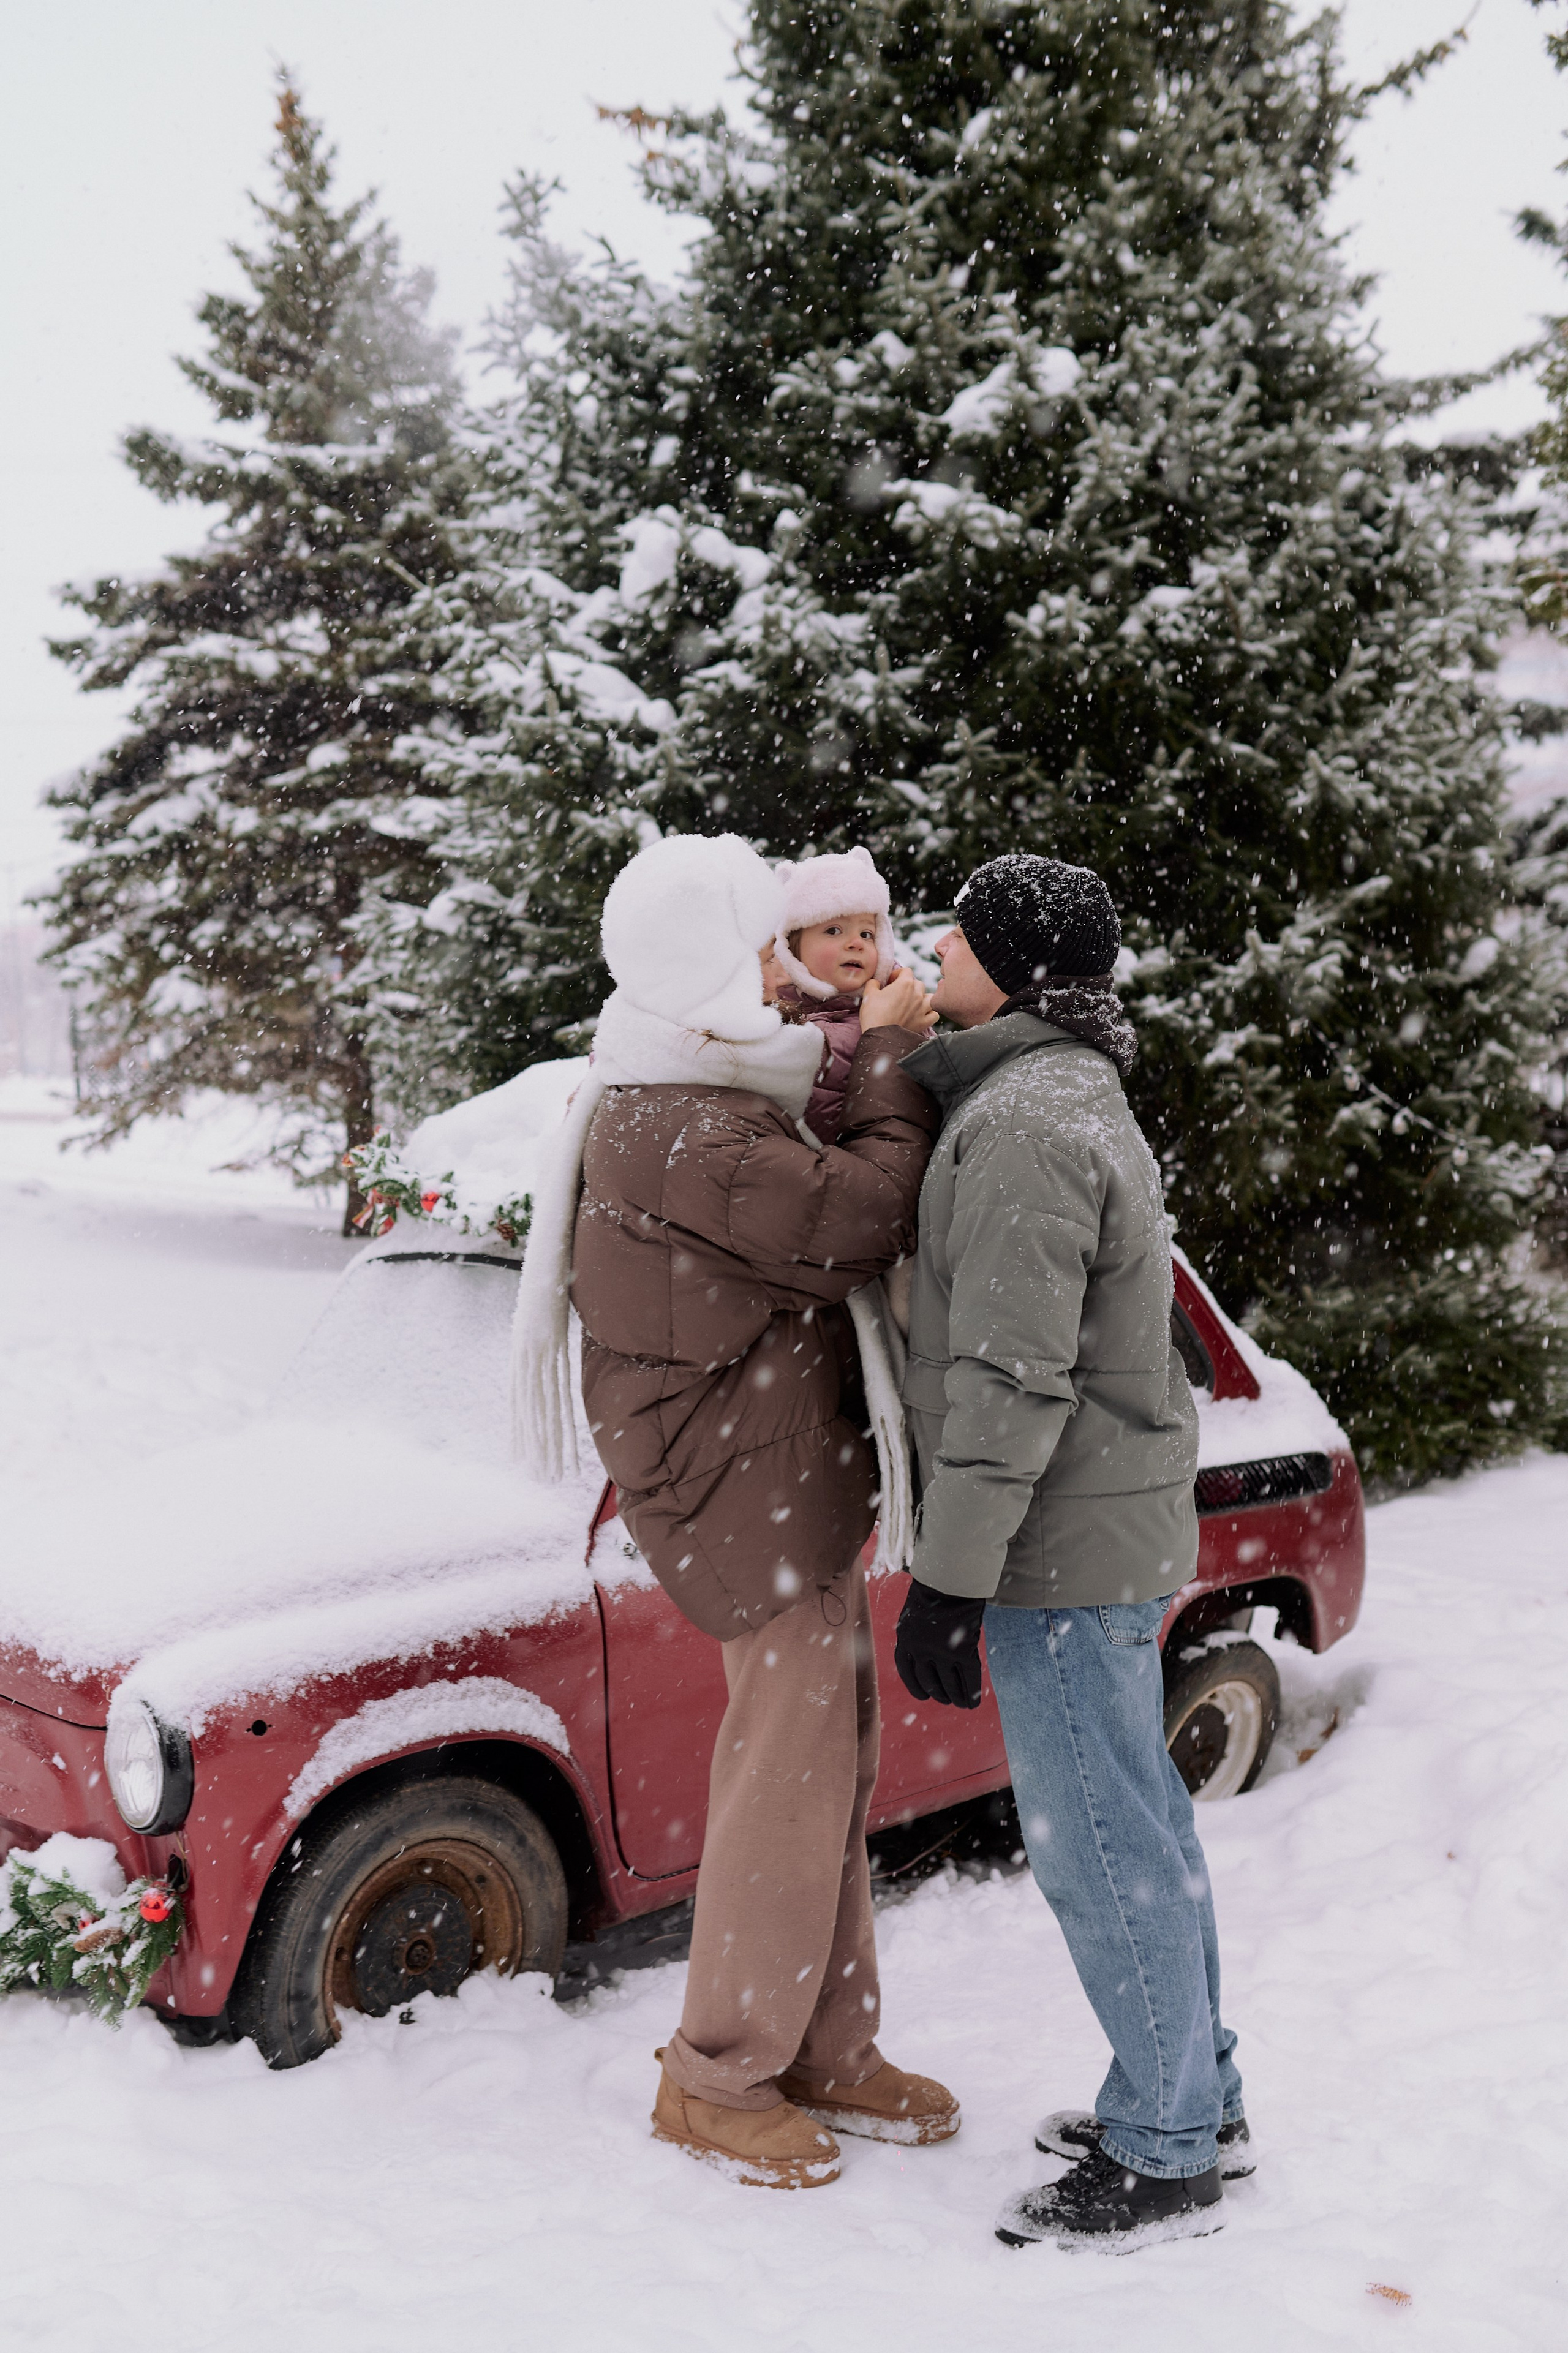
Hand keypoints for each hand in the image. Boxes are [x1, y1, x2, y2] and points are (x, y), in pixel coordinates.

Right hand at [861, 964, 936, 1032]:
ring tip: (912, 1003)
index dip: (897, 974)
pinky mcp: (924, 1022)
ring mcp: (922, 1008)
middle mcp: (917, 994)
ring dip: (922, 998)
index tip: (890, 982)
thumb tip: (875, 982)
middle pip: (918, 983)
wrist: (880, 1036)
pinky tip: (922, 1014)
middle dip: (909, 986)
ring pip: (929, 997)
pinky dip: (930, 1013)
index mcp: (905, 984)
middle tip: (898, 994)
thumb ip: (873, 983)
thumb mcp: (869, 994)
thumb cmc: (874, 1015)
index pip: (906, 971)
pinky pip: (934, 1014)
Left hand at [894, 1579, 985, 1708]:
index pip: (907, 1672)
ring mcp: (942, 1652)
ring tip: (961, 1704)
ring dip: (955, 1697)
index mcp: (905, 1639)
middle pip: (929, 1681)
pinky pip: (968, 1678)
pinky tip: (974, 1703)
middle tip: (946, 1700)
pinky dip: (971, 1693)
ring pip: (949, 1684)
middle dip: (938, 1694)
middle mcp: (920, 1650)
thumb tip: (926, 1658)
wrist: (951, 1577)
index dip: (916, 1687)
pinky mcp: (963, 1650)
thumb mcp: (916, 1613)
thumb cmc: (936, 1590)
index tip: (923, 1696)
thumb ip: (918, 1635)